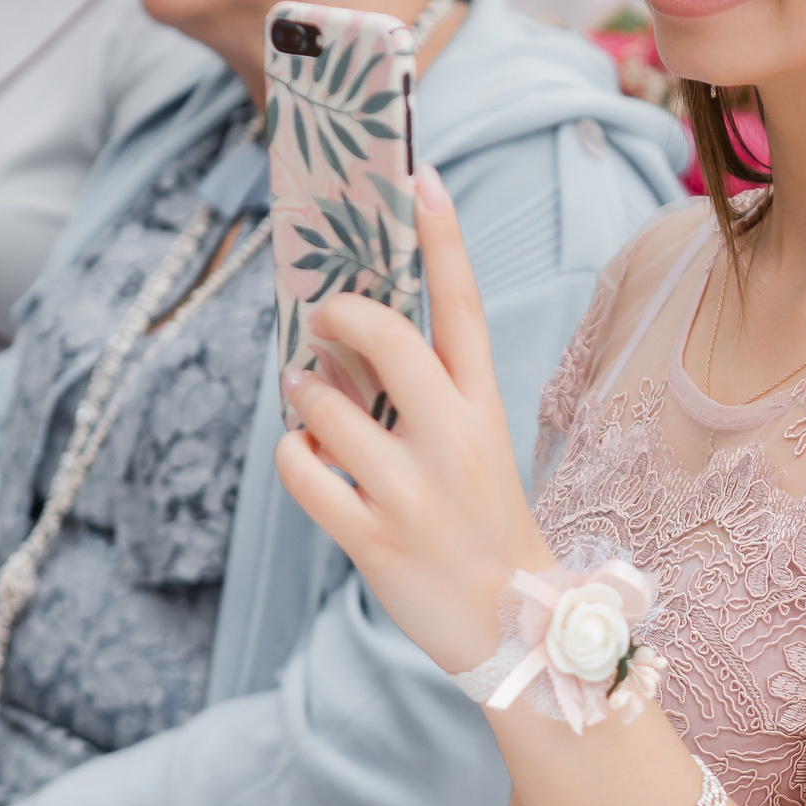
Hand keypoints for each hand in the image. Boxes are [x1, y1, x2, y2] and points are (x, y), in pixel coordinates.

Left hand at [275, 166, 548, 674]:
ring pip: (326, 408)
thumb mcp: (476, 444)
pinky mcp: (373, 541)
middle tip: (322, 317)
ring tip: (304, 397)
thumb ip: (427, 392)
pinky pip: (303, 475)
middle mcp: (452, 442)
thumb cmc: (483, 520)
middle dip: (340, 314)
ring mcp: (412, 493)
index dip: (442, 239)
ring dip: (301, 394)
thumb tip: (349, 339)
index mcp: (484, 408)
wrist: (514, 627)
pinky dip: (291, 456)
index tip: (421, 177)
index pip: (462, 307)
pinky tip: (304, 456)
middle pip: (386, 338)